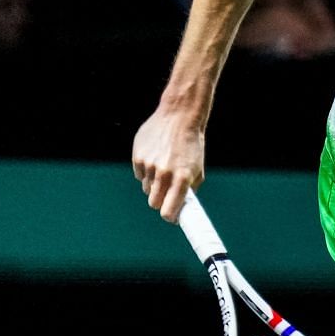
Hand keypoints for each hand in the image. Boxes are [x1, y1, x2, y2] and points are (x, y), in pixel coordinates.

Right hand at [131, 106, 205, 221]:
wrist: (179, 118)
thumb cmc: (192, 145)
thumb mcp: (197, 169)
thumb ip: (189, 189)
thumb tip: (182, 207)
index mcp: (181, 179)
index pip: (168, 210)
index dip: (169, 216)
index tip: (172, 217)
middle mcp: (164, 174)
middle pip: (154, 202)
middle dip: (160, 202)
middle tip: (167, 194)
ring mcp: (149, 166)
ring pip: (146, 188)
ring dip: (154, 184)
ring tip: (164, 169)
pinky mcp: (137, 157)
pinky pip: (139, 174)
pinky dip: (146, 172)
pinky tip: (155, 159)